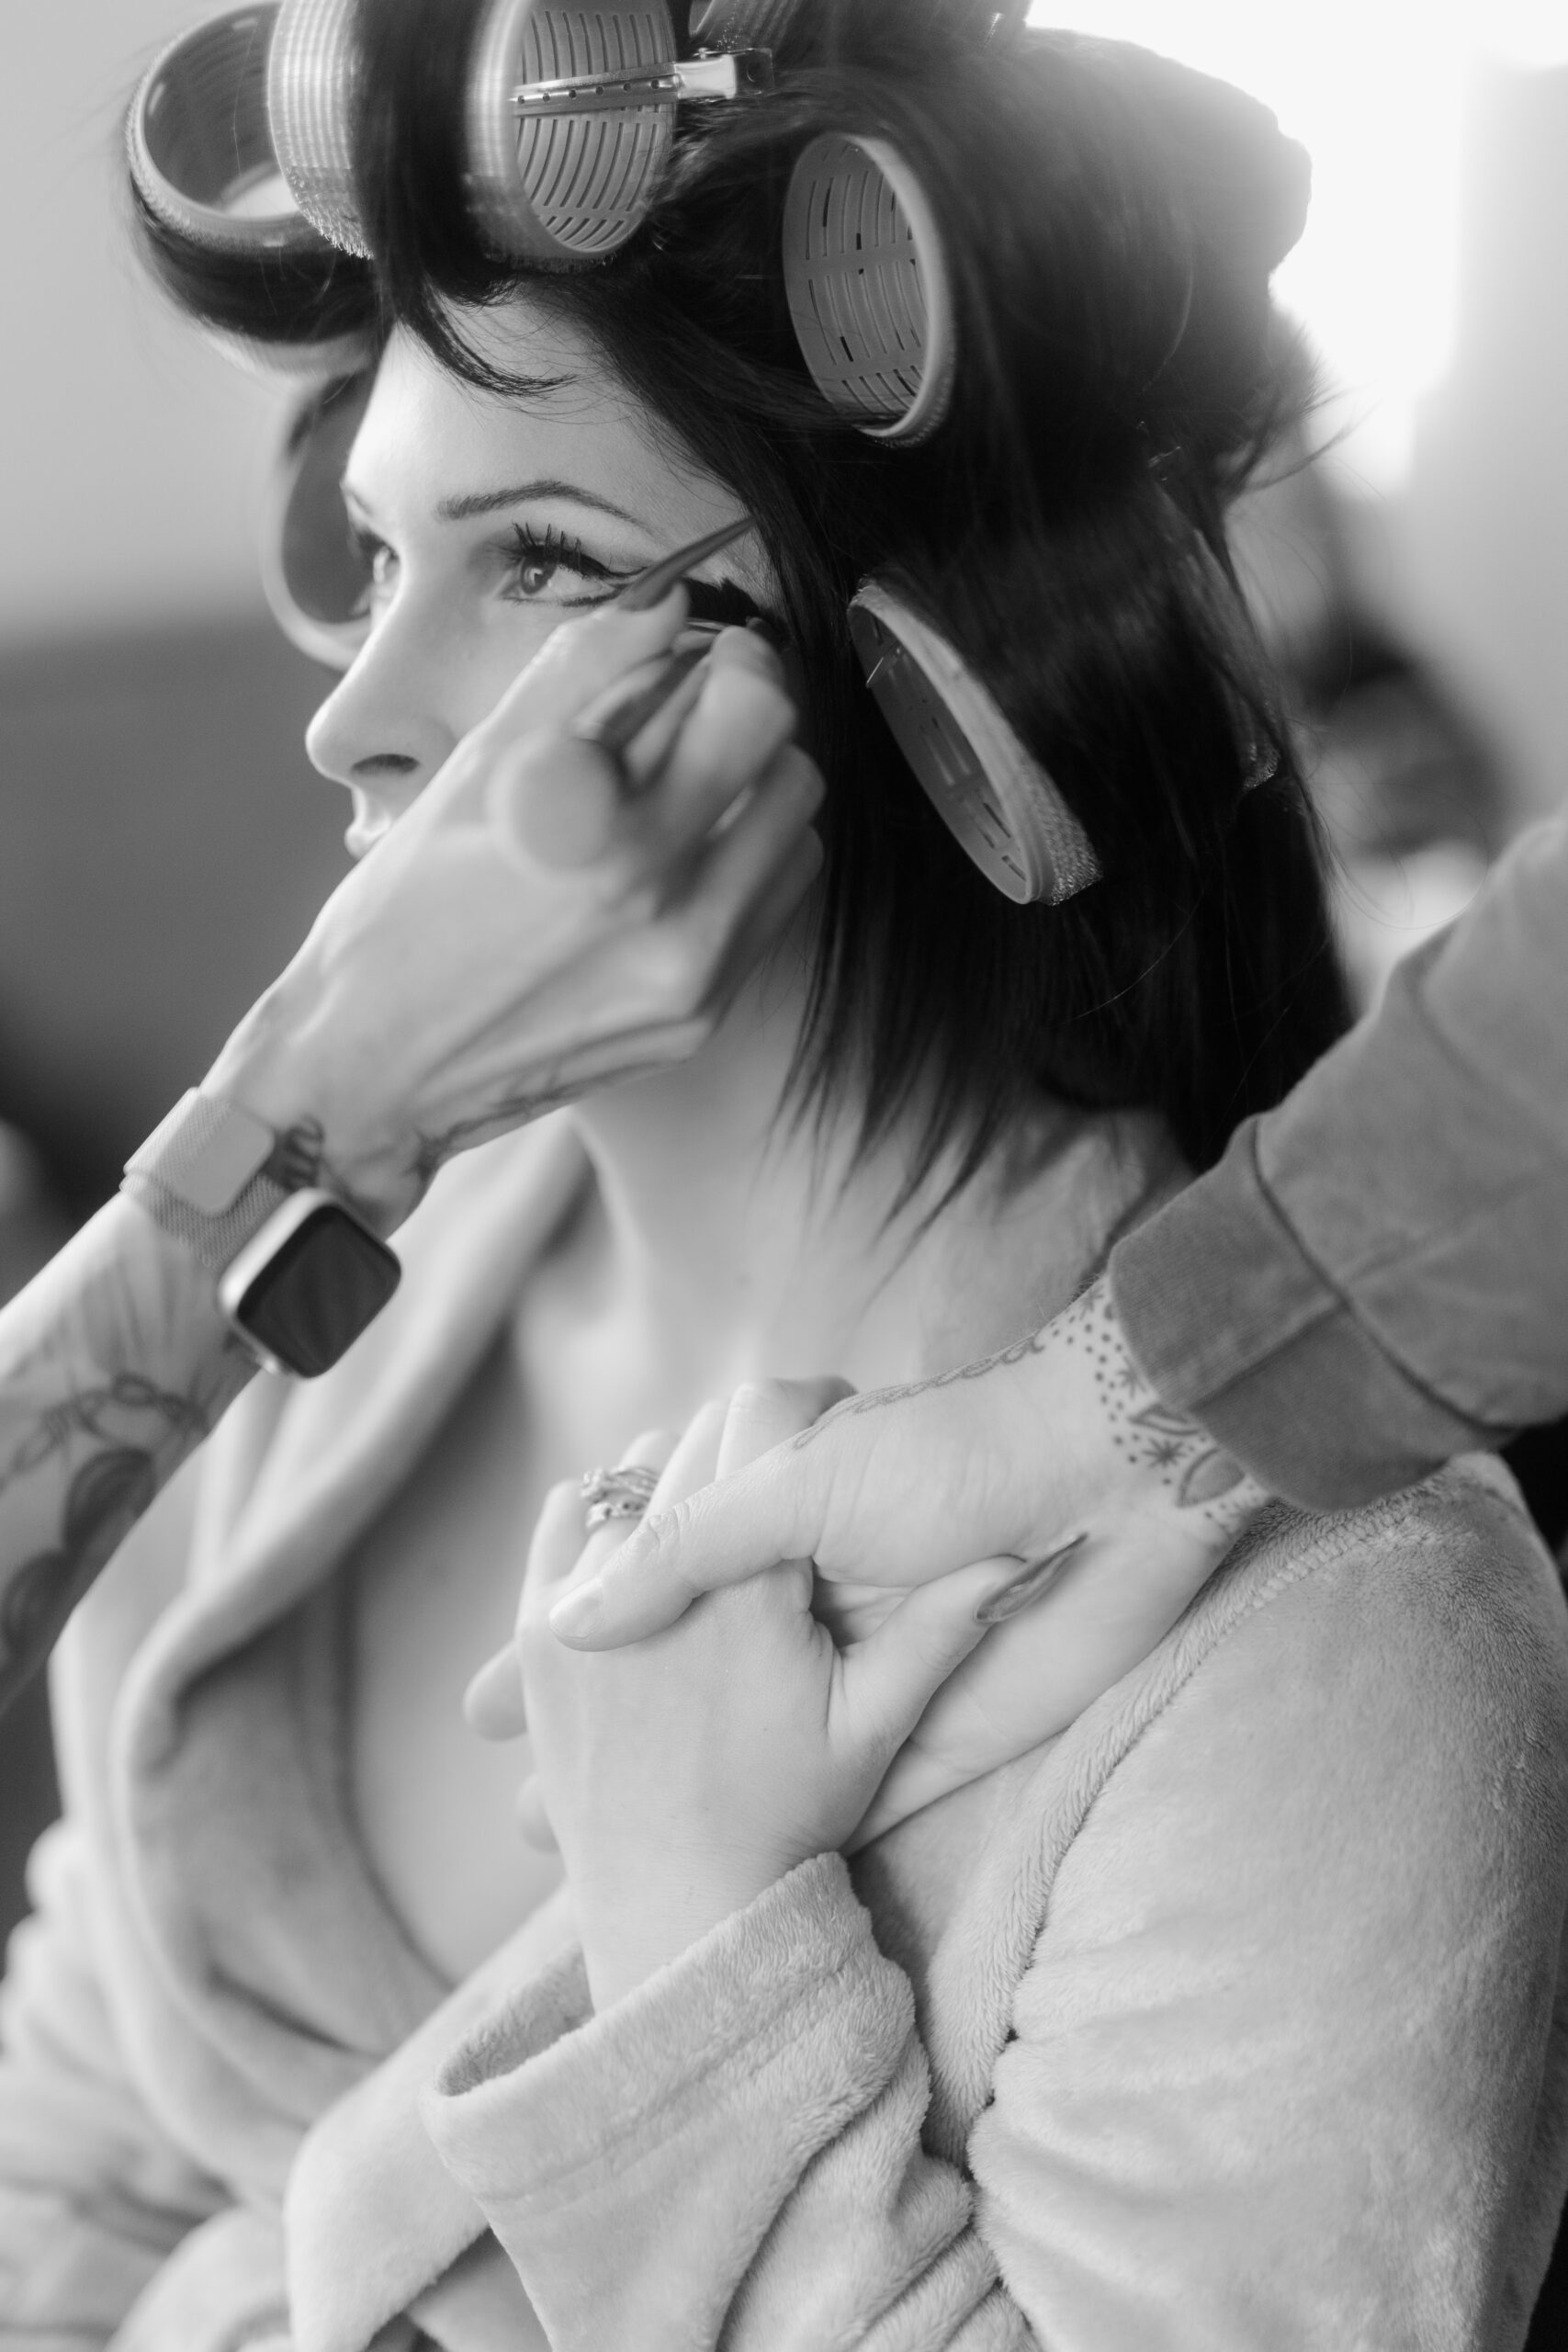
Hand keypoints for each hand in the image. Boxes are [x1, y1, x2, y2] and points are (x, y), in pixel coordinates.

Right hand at [204, 590, 821, 1228]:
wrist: (375, 1071)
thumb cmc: (403, 913)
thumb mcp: (475, 773)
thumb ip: (581, 673)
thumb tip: (675, 603)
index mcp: (603, 835)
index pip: (753, 708)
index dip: (737, 664)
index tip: (704, 659)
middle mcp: (665, 912)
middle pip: (794, 769)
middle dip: (749, 731)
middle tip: (688, 725)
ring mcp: (693, 977)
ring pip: (798, 842)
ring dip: (754, 801)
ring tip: (677, 800)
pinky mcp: (699, 1020)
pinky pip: (770, 912)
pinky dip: (741, 870)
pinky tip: (671, 867)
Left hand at [477, 1383, 1015, 2009]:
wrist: (680, 1903)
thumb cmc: (788, 1816)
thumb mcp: (874, 1726)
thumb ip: (941, 1631)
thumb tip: (1022, 1559)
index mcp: (744, 1591)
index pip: (762, 1423)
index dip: (803, 1418)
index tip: (826, 1436)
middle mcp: (654, 1584)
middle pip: (691, 1440)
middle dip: (737, 1452)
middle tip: (773, 1496)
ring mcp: (579, 1605)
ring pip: (626, 1473)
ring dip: (668, 1481)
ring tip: (712, 1535)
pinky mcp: (536, 1633)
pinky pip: (561, 1521)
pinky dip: (598, 1518)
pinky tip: (640, 1551)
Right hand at [545, 1278, 1271, 1839]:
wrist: (1114, 1484)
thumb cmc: (953, 1452)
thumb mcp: (798, 1483)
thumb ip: (686, 1550)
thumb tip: (569, 1618)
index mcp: (776, 1508)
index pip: (643, 1570)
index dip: (568, 1629)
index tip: (491, 1698)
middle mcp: (806, 1582)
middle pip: (680, 1662)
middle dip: (599, 1715)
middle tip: (506, 1777)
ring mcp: (861, 1655)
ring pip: (739, 1729)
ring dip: (660, 1778)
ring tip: (561, 1835)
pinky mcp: (924, 1725)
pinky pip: (835, 1780)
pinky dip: (763, 1824)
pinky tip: (689, 1862)